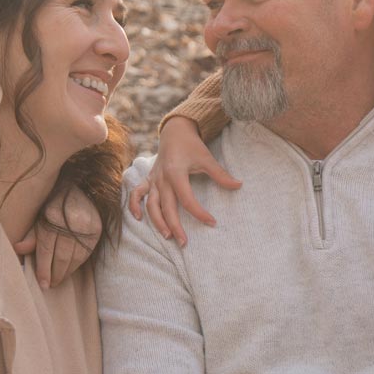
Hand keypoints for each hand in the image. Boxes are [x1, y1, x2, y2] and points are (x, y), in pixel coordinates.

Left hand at [15, 189, 101, 288]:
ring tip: (58, 279)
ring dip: (66, 272)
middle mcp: (71, 220)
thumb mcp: (39, 216)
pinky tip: (70, 268)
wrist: (80, 188)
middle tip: (51, 285)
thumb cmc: (54, 205)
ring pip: (75, 258)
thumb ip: (31, 235)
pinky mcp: (97, 229)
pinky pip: (86, 254)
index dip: (43, 268)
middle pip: (62, 256)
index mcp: (52, 214)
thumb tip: (18, 249)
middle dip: (55, 274)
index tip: (43, 284)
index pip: (46, 248)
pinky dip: (77, 264)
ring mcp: (87, 224)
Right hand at [128, 117, 241, 246]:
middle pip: (167, 207)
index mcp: (176, 173)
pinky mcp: (148, 179)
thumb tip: (239, 185)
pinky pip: (137, 193)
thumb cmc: (191, 145)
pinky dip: (134, 205)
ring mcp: (153, 179)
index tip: (212, 222)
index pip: (187, 199)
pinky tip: (138, 218)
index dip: (200, 213)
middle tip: (184, 243)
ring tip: (167, 236)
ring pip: (150, 204)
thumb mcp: (207, 158)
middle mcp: (162, 178)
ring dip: (157, 221)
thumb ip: (221, 175)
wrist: (175, 131)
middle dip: (175, 226)